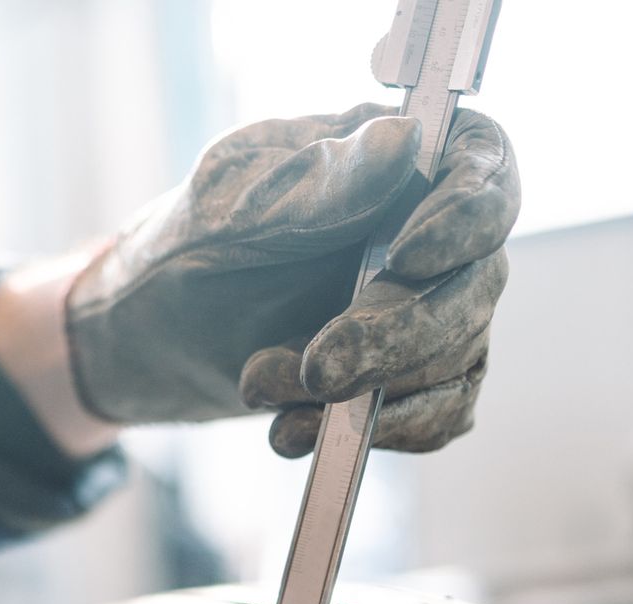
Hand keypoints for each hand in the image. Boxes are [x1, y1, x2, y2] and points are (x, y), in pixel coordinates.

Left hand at [61, 103, 518, 454]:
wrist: (151, 339)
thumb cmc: (187, 247)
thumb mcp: (229, 204)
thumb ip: (314, 182)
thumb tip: (402, 141)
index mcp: (397, 158)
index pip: (482, 166)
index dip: (467, 214)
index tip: (409, 257)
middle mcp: (433, 229)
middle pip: (474, 280)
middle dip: (395, 336)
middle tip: (315, 368)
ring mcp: (433, 308)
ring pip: (455, 357)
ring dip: (363, 390)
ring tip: (257, 386)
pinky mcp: (418, 378)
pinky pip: (439, 415)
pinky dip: (374, 431)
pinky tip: (295, 433)